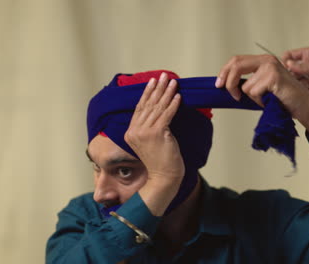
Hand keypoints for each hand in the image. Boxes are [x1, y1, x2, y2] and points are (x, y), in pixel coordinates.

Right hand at [124, 72, 184, 215]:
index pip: (140, 108)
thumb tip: (159, 110)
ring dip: (167, 93)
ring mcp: (145, 132)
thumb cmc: (160, 161)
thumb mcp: (150, 142)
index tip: (154, 81)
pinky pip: (167, 114)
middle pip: (148, 104)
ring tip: (173, 82)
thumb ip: (149, 128)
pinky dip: (173, 104)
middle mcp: (135, 131)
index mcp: (130, 132)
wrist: (163, 178)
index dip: (147, 93)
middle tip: (164, 76)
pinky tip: (178, 96)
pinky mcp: (157, 134)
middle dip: (158, 88)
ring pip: (158, 108)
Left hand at [216, 54, 308, 134]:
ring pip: (245, 86)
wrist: (304, 107)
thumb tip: (226, 85)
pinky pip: (253, 93)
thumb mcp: (263, 87)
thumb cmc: (285, 99)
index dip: (224, 71)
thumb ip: (249, 82)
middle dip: (228, 81)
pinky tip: (271, 101)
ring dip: (253, 98)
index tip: (218, 83)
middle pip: (236, 65)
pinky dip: (259, 102)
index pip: (237, 60)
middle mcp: (267, 61)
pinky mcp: (273, 77)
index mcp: (264, 61)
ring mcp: (270, 67)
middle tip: (228, 93)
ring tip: (266, 99)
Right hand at [281, 47, 308, 95]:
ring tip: (292, 85)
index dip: (285, 60)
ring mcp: (308, 78)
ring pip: (294, 80)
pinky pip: (301, 89)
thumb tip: (289, 64)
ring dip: (292, 83)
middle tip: (285, 78)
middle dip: (286, 73)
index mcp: (308, 55)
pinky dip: (298, 91)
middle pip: (289, 69)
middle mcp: (306, 66)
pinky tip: (298, 91)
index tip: (283, 66)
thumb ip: (305, 65)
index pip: (290, 55)